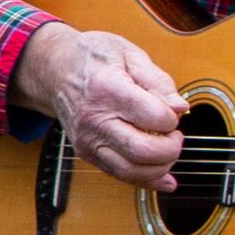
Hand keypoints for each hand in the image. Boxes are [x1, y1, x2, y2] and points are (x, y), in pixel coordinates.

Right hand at [15, 22, 185, 188]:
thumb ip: (158, 80)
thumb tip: (180, 108)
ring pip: (132, 170)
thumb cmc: (93, 58)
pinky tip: (165, 178)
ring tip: (166, 147)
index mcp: (107, 88)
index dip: (173, 116)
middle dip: (172, 147)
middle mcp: (94, 119)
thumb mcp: (128, 54)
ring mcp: (87, 140)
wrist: (53, 70)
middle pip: (144, 150)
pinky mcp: (86, 153)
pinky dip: (146, 180)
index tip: (171, 107)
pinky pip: (120, 176)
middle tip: (174, 133)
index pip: (155, 117)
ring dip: (161, 166)